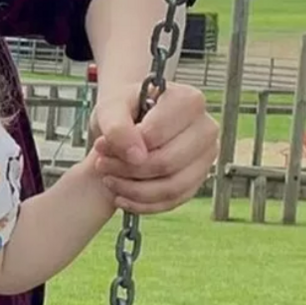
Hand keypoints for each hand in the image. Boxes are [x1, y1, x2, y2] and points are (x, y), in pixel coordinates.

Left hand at [89, 81, 218, 213]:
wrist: (129, 118)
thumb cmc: (124, 108)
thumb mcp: (111, 107)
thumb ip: (118, 126)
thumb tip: (136, 156)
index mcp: (189, 101)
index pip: (156, 135)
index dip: (124, 146)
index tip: (100, 145)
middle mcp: (205, 128)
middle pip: (167, 163)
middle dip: (126, 170)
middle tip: (101, 164)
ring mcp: (206, 156)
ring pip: (172, 187)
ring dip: (133, 190)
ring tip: (108, 179)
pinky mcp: (198, 178)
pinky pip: (174, 201)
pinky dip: (143, 203)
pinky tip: (121, 196)